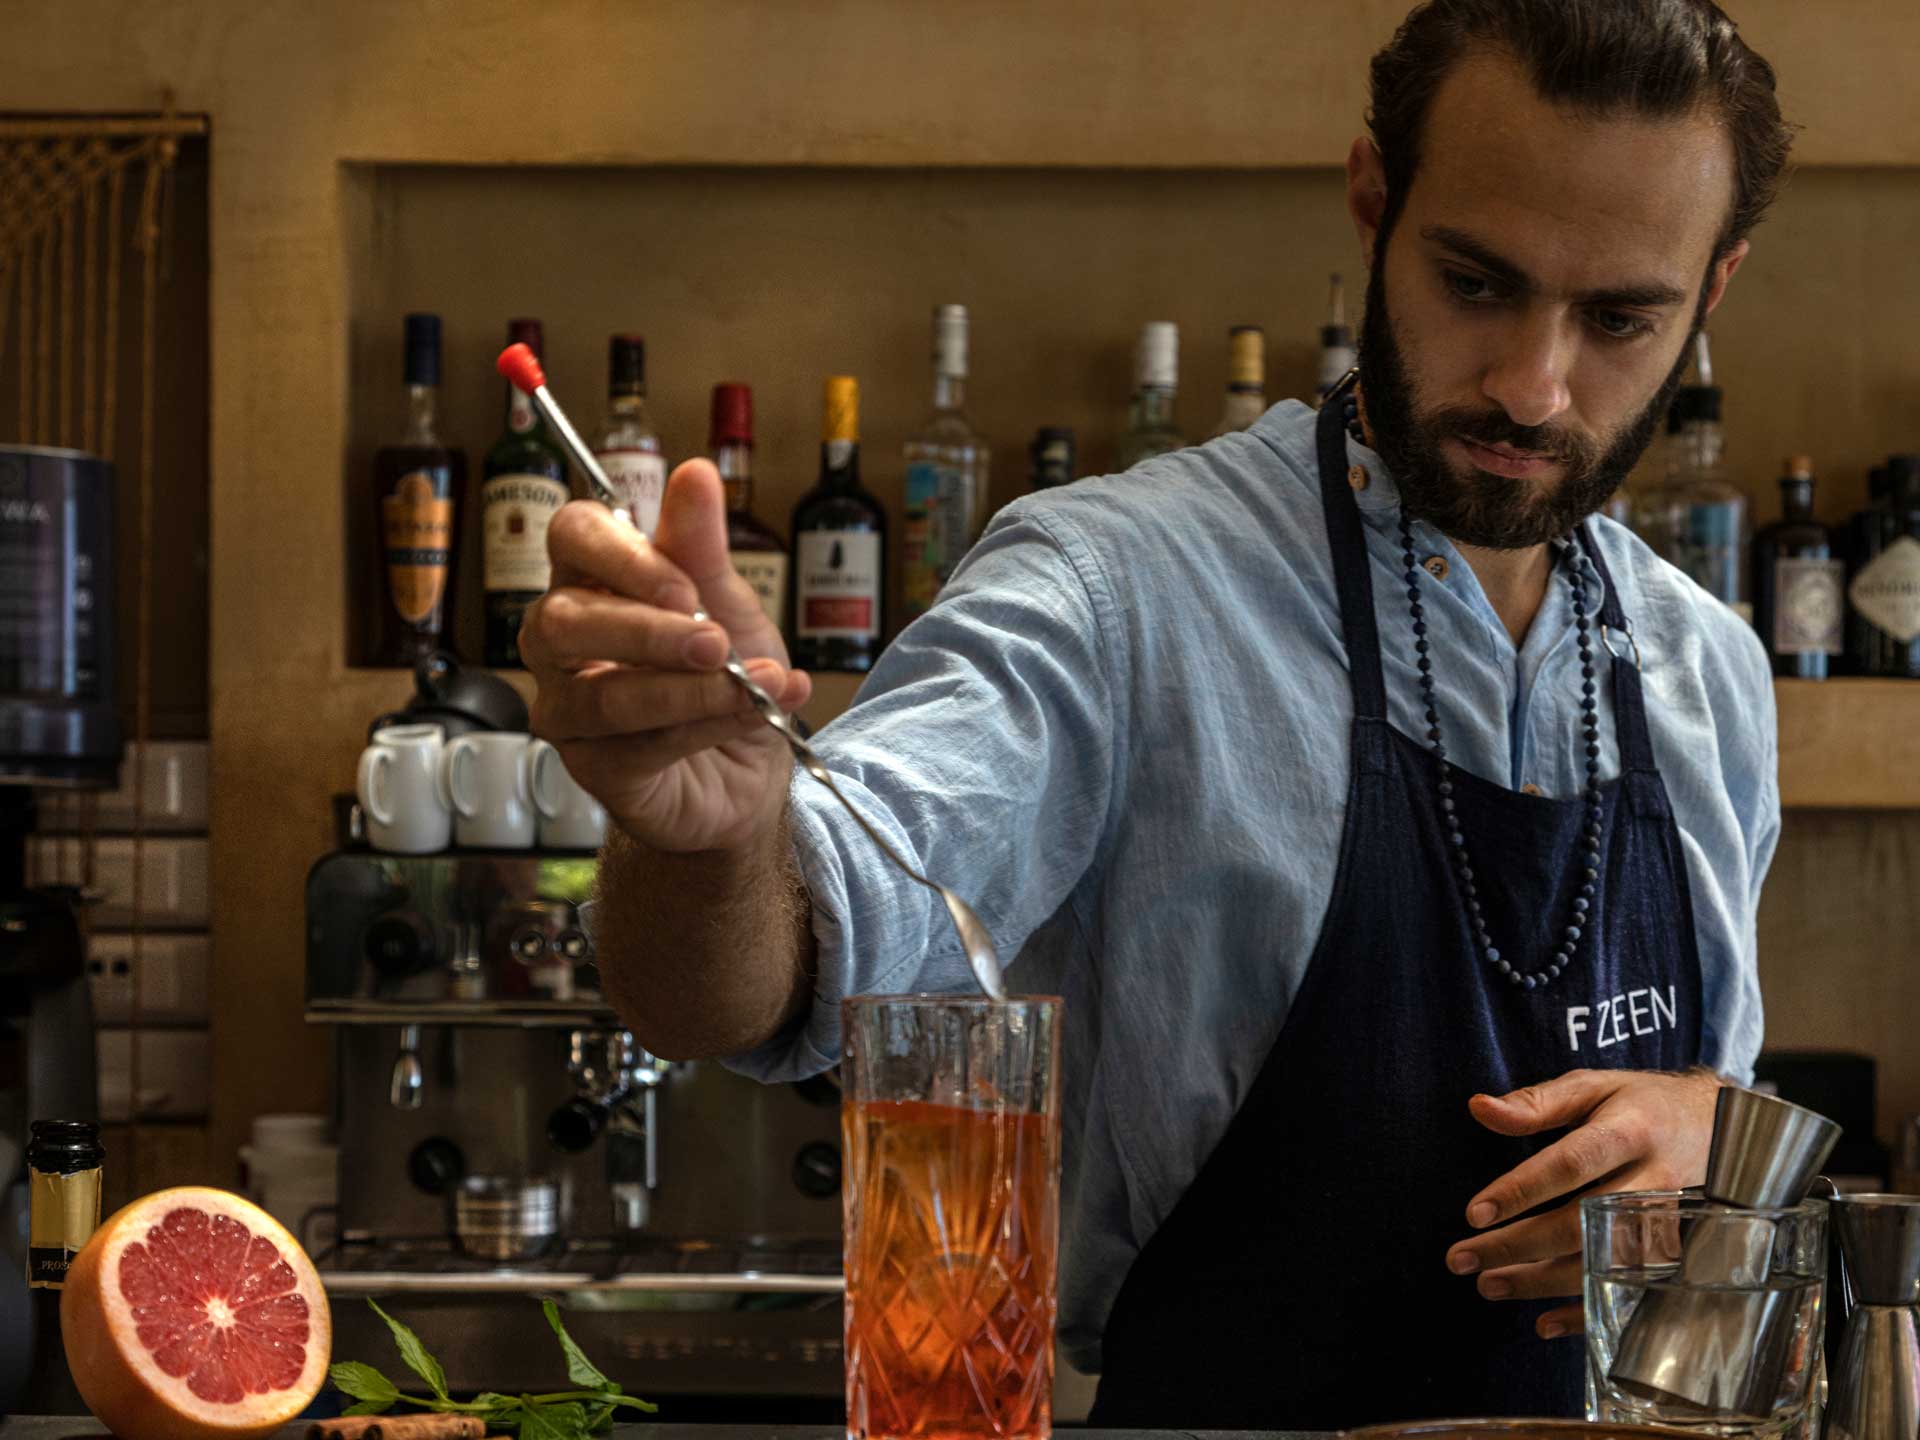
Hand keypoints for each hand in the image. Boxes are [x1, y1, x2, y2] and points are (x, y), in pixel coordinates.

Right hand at [520, 460, 810, 851]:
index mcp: (591, 581)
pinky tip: (753, 714)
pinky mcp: (592, 769)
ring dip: (690, 690)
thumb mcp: (729, 602)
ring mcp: (567, 709)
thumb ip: (703, 546)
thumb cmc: (725, 674)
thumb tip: (695, 473)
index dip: (619, 555)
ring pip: (604, 696)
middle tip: (717, 643)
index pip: (569, 537)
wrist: (753, 765)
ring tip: (755, 685)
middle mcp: (561, 644)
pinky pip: (637, 746)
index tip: (683, 586)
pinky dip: (705, 726)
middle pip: (562, 622)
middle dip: (648, 633)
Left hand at [1444, 1066, 1722, 1338]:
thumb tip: (1479, 1108)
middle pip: (1582, 1222)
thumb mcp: (1594, 1088)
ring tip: (1489, 1285)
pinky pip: (1631, 1293)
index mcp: (1629, 1132)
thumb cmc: (1644, 1106)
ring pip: (1603, 1264)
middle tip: (1462, 1259)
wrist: (1725, 1130)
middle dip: (1519, 1245)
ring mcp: (1669, 1225)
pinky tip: (1544, 1323)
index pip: (1571, 1163)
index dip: (1522, 1190)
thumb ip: (1537, 1103)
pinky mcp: (1677, 1255)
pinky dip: (1588, 1313)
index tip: (1474, 1213)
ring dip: (1542, 1282)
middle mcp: (1654, 1182)